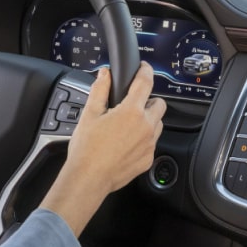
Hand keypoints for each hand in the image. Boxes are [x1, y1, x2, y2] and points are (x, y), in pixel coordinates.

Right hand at [39, 62, 166, 235]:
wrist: (88, 178)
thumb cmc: (87, 149)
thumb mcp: (89, 114)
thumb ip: (100, 90)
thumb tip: (105, 75)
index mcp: (131, 112)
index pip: (145, 83)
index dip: (146, 71)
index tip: (144, 68)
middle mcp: (146, 126)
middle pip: (159, 104)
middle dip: (148, 100)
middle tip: (130, 105)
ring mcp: (149, 144)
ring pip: (158, 124)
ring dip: (148, 120)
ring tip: (127, 126)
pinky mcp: (148, 158)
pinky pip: (152, 142)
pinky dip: (143, 139)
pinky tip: (125, 143)